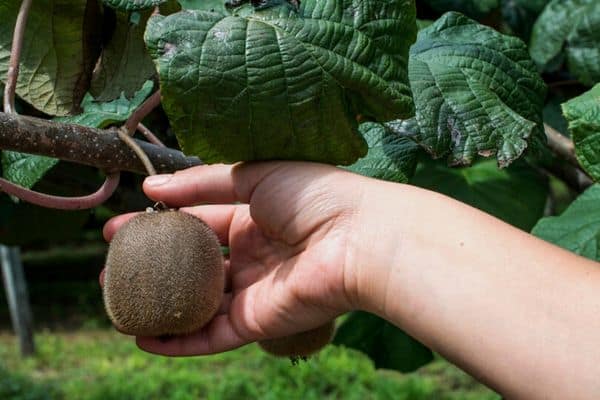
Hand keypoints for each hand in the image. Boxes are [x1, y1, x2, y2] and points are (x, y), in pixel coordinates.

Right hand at [102, 162, 368, 355]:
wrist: (359, 238)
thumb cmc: (314, 196)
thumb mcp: (253, 176)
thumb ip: (202, 184)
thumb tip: (151, 188)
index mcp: (255, 217)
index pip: (198, 221)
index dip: (160, 223)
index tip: (121, 224)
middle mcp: (252, 255)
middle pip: (193, 264)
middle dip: (152, 264)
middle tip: (110, 263)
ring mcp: (254, 290)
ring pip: (198, 303)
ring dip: (158, 303)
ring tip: (116, 299)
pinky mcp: (258, 322)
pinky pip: (212, 335)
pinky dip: (179, 340)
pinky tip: (144, 337)